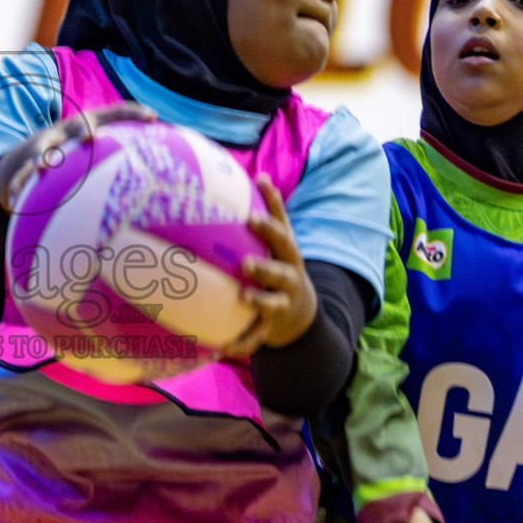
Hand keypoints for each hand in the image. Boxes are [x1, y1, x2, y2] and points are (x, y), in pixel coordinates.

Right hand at [0, 103, 155, 211]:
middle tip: (91, 137)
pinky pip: (22, 176)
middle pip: (80, 124)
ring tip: (43, 167)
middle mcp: (68, 132)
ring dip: (43, 156)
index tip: (152, 116)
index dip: (132, 112)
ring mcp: (46, 146)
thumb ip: (122, 160)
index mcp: (90, 126)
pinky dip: (18, 186)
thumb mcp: (93, 154)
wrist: (24, 161)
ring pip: (44, 148)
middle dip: (86, 129)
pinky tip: (15, 200)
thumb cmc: (73, 161)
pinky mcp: (26, 164)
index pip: (115, 113)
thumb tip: (168, 180)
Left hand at [221, 175, 315, 357]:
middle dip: (264, 267)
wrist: (301, 312)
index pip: (281, 237)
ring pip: (270, 305)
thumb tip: (259, 173)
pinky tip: (221, 349)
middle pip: (280, 272)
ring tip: (242, 297)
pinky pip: (255, 338)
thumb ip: (272, 211)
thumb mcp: (282, 240)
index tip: (250, 217)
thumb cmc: (282, 265)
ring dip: (257, 301)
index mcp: (288, 255)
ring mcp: (281, 305)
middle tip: (245, 262)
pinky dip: (240, 344)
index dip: (268, 226)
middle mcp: (288, 280)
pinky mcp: (270, 328)